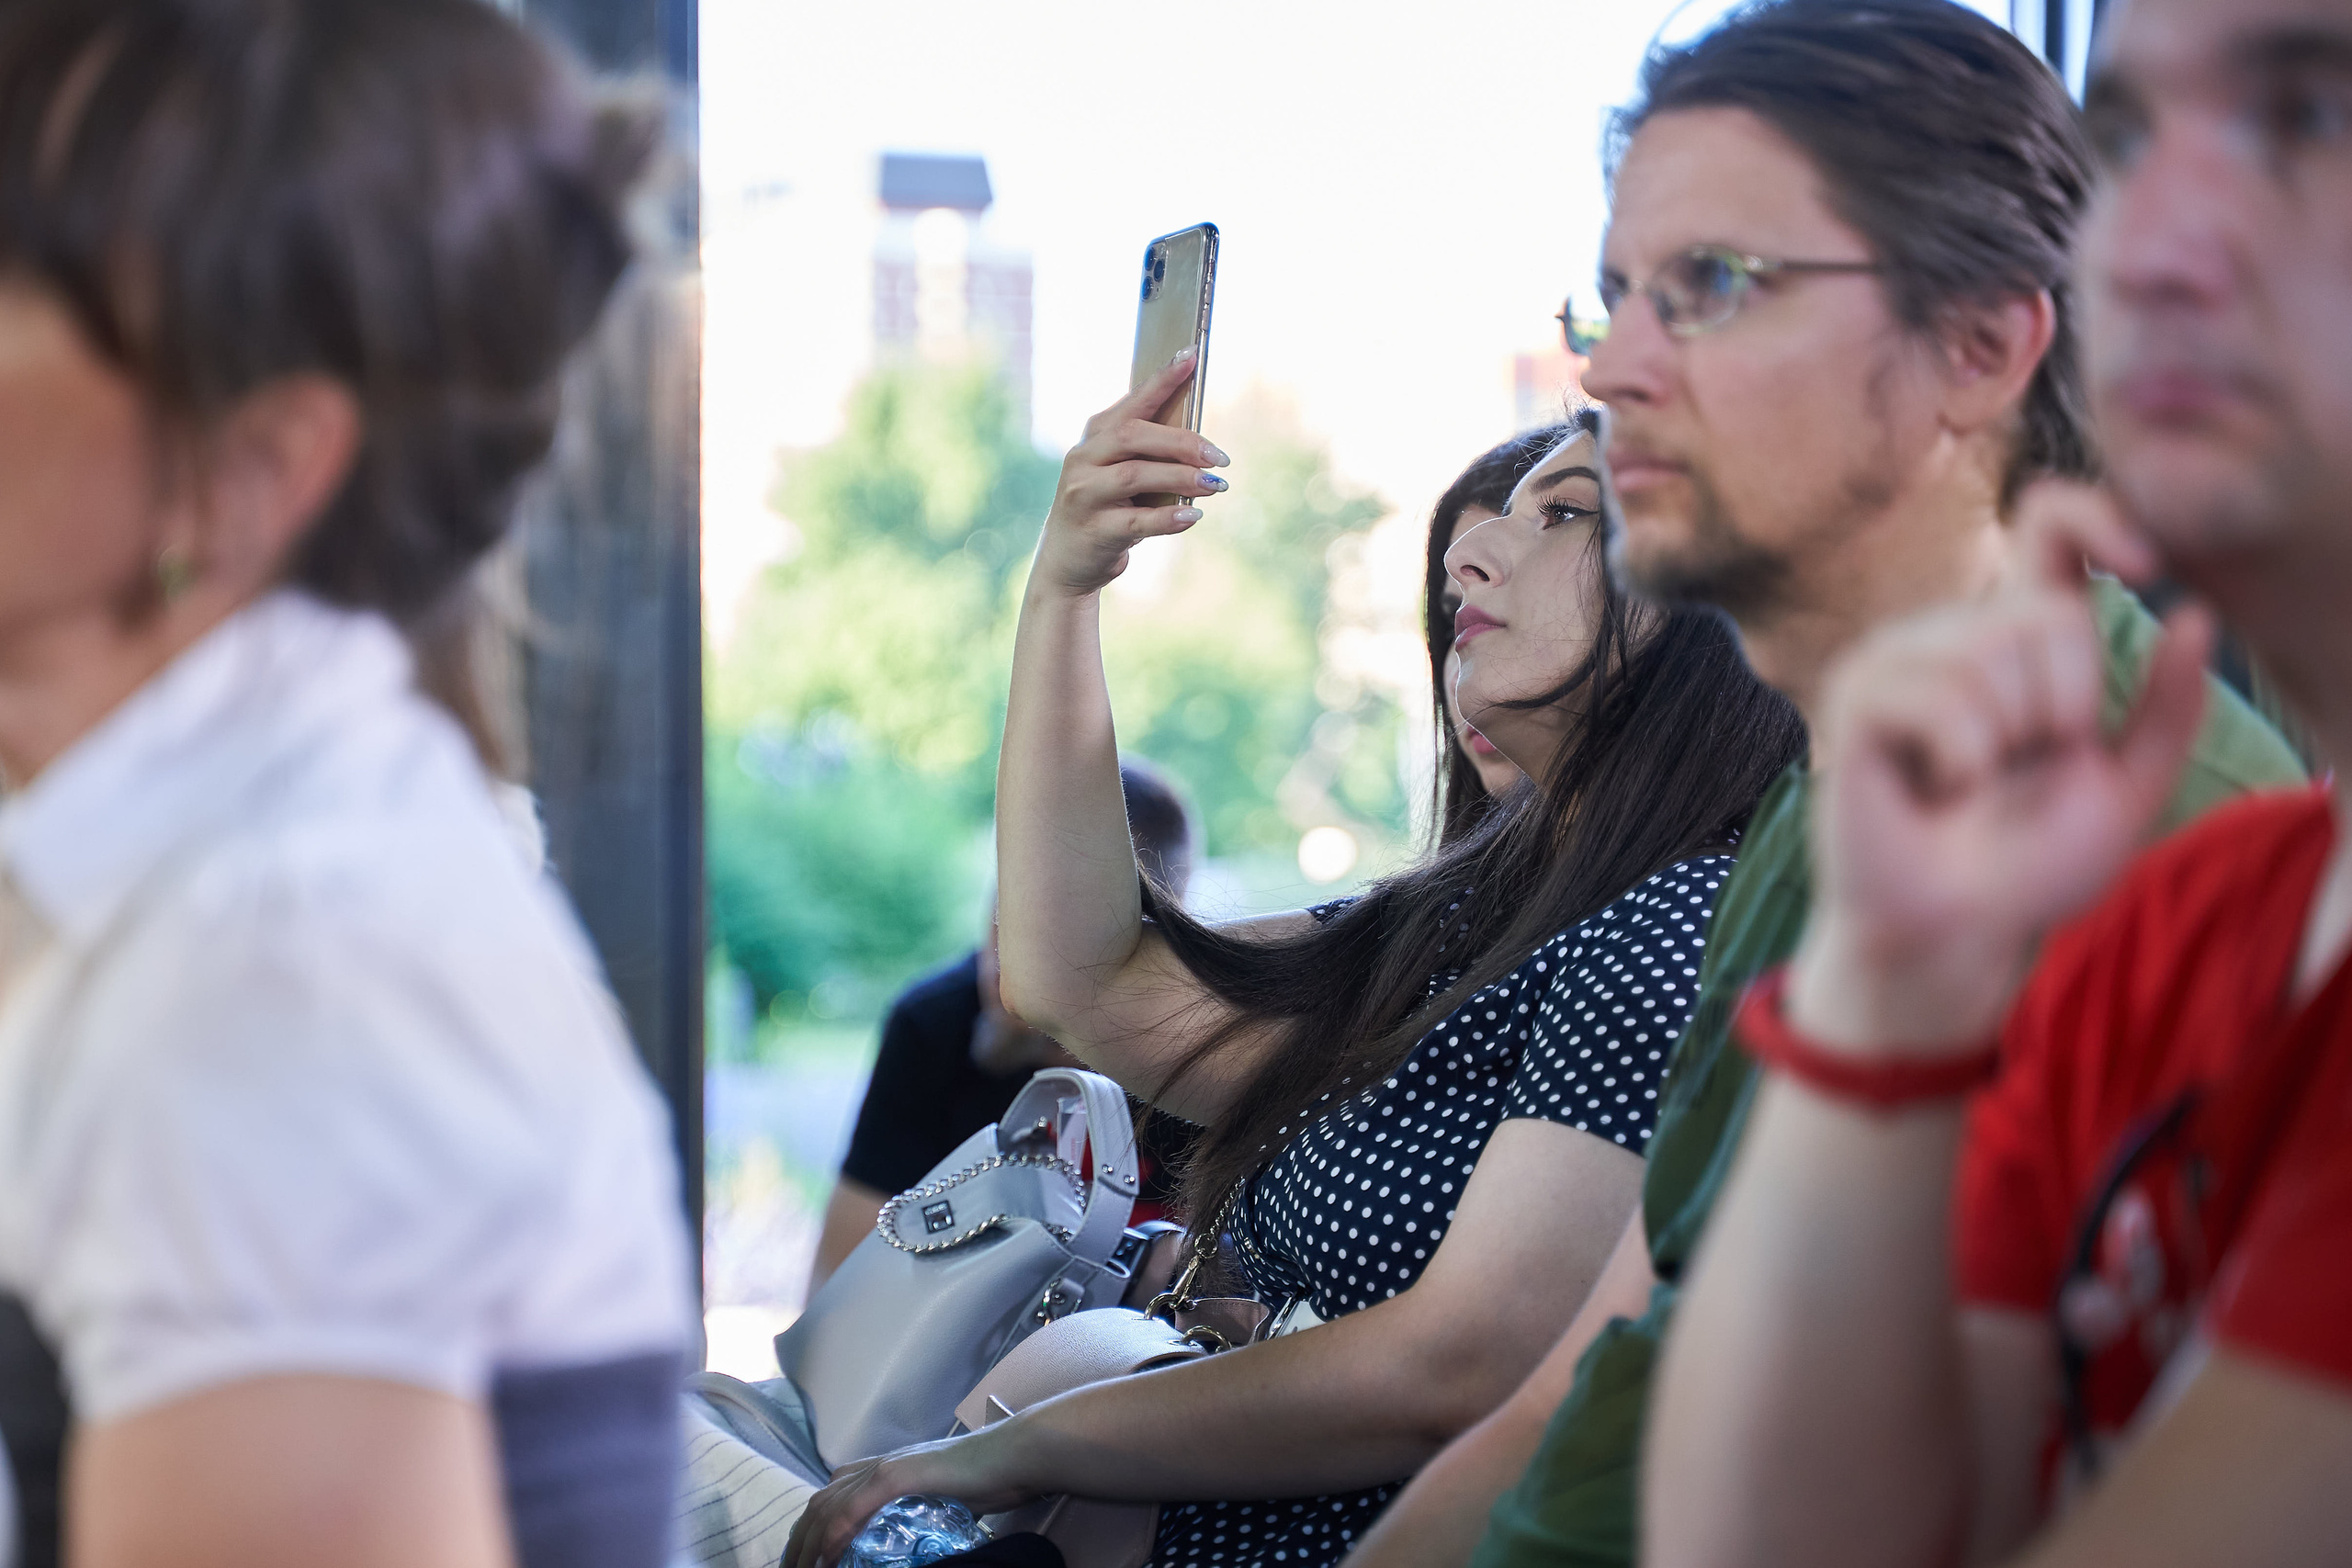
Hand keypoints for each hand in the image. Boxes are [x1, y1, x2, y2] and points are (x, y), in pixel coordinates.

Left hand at [782, 1427, 1037, 1567]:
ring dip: (808, 1543)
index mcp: (883, 1470)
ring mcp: (886, 1468)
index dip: (808, 1531)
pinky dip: (836, 1532)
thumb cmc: (986, 1480)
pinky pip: (854, 1507)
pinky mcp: (898, 1475)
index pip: (830, 1499)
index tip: (802, 1561)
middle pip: (819, 1503)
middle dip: (798, 1541)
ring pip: (829, 1505)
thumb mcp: (941, 1503)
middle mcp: (877, 1466)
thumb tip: (908, 1548)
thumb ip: (917, 1517)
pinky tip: (827, 1555)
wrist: (1012, 1457)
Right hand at [1030, 348, 1229, 598]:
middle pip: (1134, 436)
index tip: (1190, 356)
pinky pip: (1135, 521)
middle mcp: (1083, 459)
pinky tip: (1194, 516)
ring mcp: (1083, 494)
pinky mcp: (1093, 530)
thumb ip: (1149, 454)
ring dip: (1181, 478)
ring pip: (1135, 475)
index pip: (1133, 402)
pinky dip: (1168, 519)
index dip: (1162, 379)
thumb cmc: (1108, 510)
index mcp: (1095, 437)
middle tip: (1220, 457)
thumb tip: (1201, 441)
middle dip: (1182, 442)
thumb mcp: (1122, 474)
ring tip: (1216, 485)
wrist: (1067, 562)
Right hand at [1788, 480, 2212, 1052]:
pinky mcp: (1856, 697)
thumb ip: (2168, 709)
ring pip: (1992, 655)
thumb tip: (2199, 614)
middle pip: (2045, 612)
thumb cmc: (2030, 863)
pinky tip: (1937, 787)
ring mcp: (1897, 658)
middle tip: (2025, 764)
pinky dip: (1962, 758)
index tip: (2146, 567)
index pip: (2049, 525)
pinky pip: (1939, 699)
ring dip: (2008, 743)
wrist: (1960, 929)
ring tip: (1973, 782)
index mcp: (2018, 635)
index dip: (2098, 517)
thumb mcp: (2128, 787)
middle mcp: (1954, 632)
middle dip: (2066, 706)